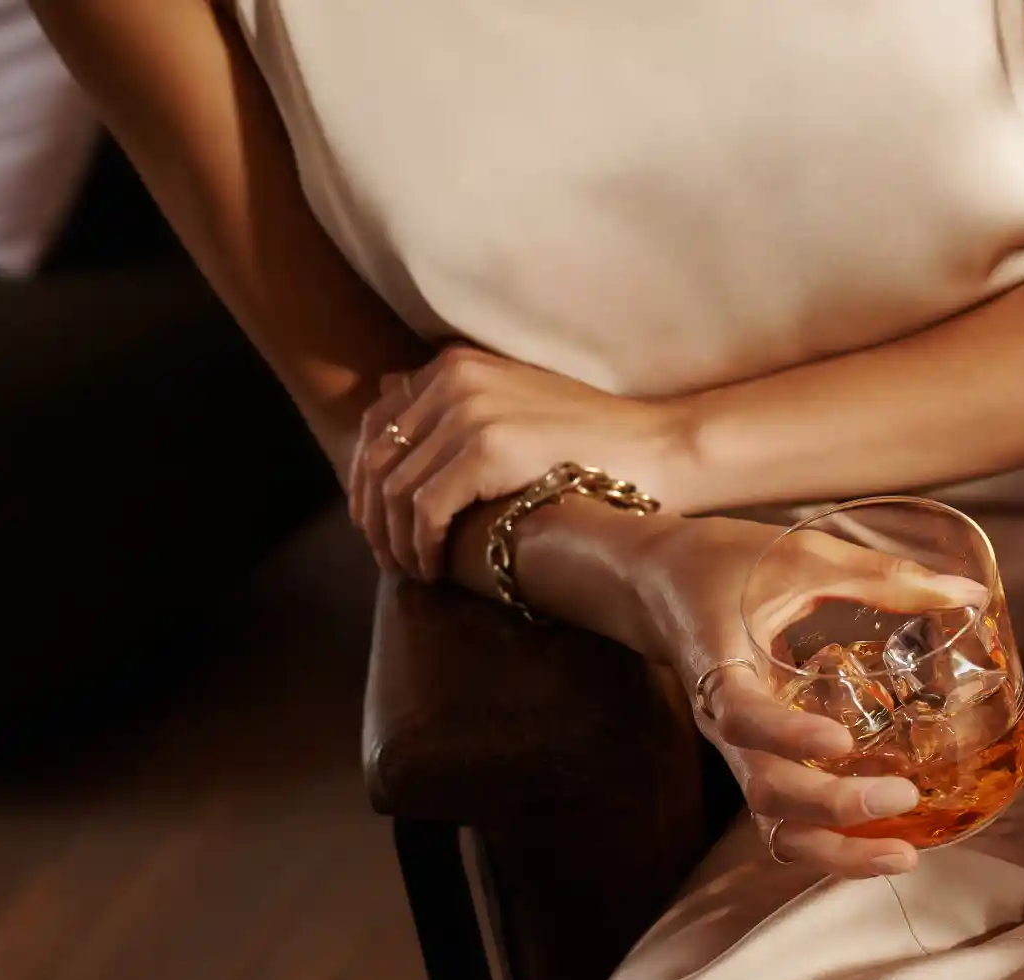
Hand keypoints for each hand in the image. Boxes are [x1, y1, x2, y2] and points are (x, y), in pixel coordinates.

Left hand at [348, 345, 694, 579]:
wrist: (658, 447)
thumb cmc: (596, 439)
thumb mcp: (518, 405)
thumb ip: (462, 405)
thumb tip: (391, 395)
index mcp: (455, 365)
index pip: (376, 421)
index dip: (365, 479)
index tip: (376, 522)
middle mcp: (454, 379)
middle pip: (376, 457)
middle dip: (372, 515)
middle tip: (386, 558)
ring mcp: (469, 412)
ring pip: (395, 490)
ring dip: (395, 540)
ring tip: (411, 571)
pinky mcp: (486, 451)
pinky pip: (425, 511)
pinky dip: (421, 547)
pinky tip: (434, 570)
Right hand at [641, 517, 987, 879]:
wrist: (660, 585)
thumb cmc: (727, 564)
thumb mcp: (800, 556)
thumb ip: (878, 577)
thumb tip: (965, 593)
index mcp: (719, 667)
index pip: (741, 715)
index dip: (786, 735)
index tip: (838, 742)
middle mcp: (724, 725)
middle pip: (765, 792)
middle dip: (831, 808)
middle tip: (903, 798)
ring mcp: (739, 753)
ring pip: (772, 825)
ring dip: (832, 850)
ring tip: (901, 857)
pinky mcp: (758, 764)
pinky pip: (786, 820)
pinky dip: (831, 842)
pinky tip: (885, 844)